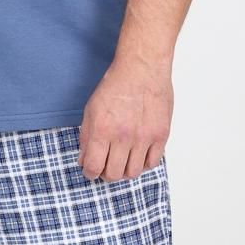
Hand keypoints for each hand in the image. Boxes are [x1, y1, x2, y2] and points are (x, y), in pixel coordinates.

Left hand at [77, 53, 172, 180]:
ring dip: (125, 171)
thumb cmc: (115, 86)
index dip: (90, 173)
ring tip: (123, 161)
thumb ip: (86, 137)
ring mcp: (143, 137)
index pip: (93, 167)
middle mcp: (122, 137)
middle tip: (106, 167)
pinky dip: (144, 163)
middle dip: (106, 174)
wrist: (141, 69)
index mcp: (102, 130)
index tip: (91, 171)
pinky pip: (152, 163)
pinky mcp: (160, 135)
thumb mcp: (91, 109)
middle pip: (113, 174)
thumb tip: (85, 160)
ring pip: (133, 172)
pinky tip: (138, 154)